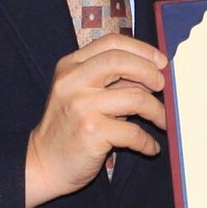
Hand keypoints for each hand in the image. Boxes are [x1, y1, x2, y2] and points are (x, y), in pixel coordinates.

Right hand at [25, 34, 168, 207]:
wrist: (43, 164)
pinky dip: (147, 141)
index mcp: (71, 65)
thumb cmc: (70, 126)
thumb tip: (154, 72)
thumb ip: (112, 79)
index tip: (161, 61)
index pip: (112, 43)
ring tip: (163, 121)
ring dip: (157, 111)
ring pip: (135, 97)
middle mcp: (73, 81)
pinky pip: (133, 132)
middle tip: (163, 87)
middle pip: (121, 61)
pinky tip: (150, 146)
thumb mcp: (83, 93)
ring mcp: (81, 106)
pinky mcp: (91, 132)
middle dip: (151, 72)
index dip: (142, 49)